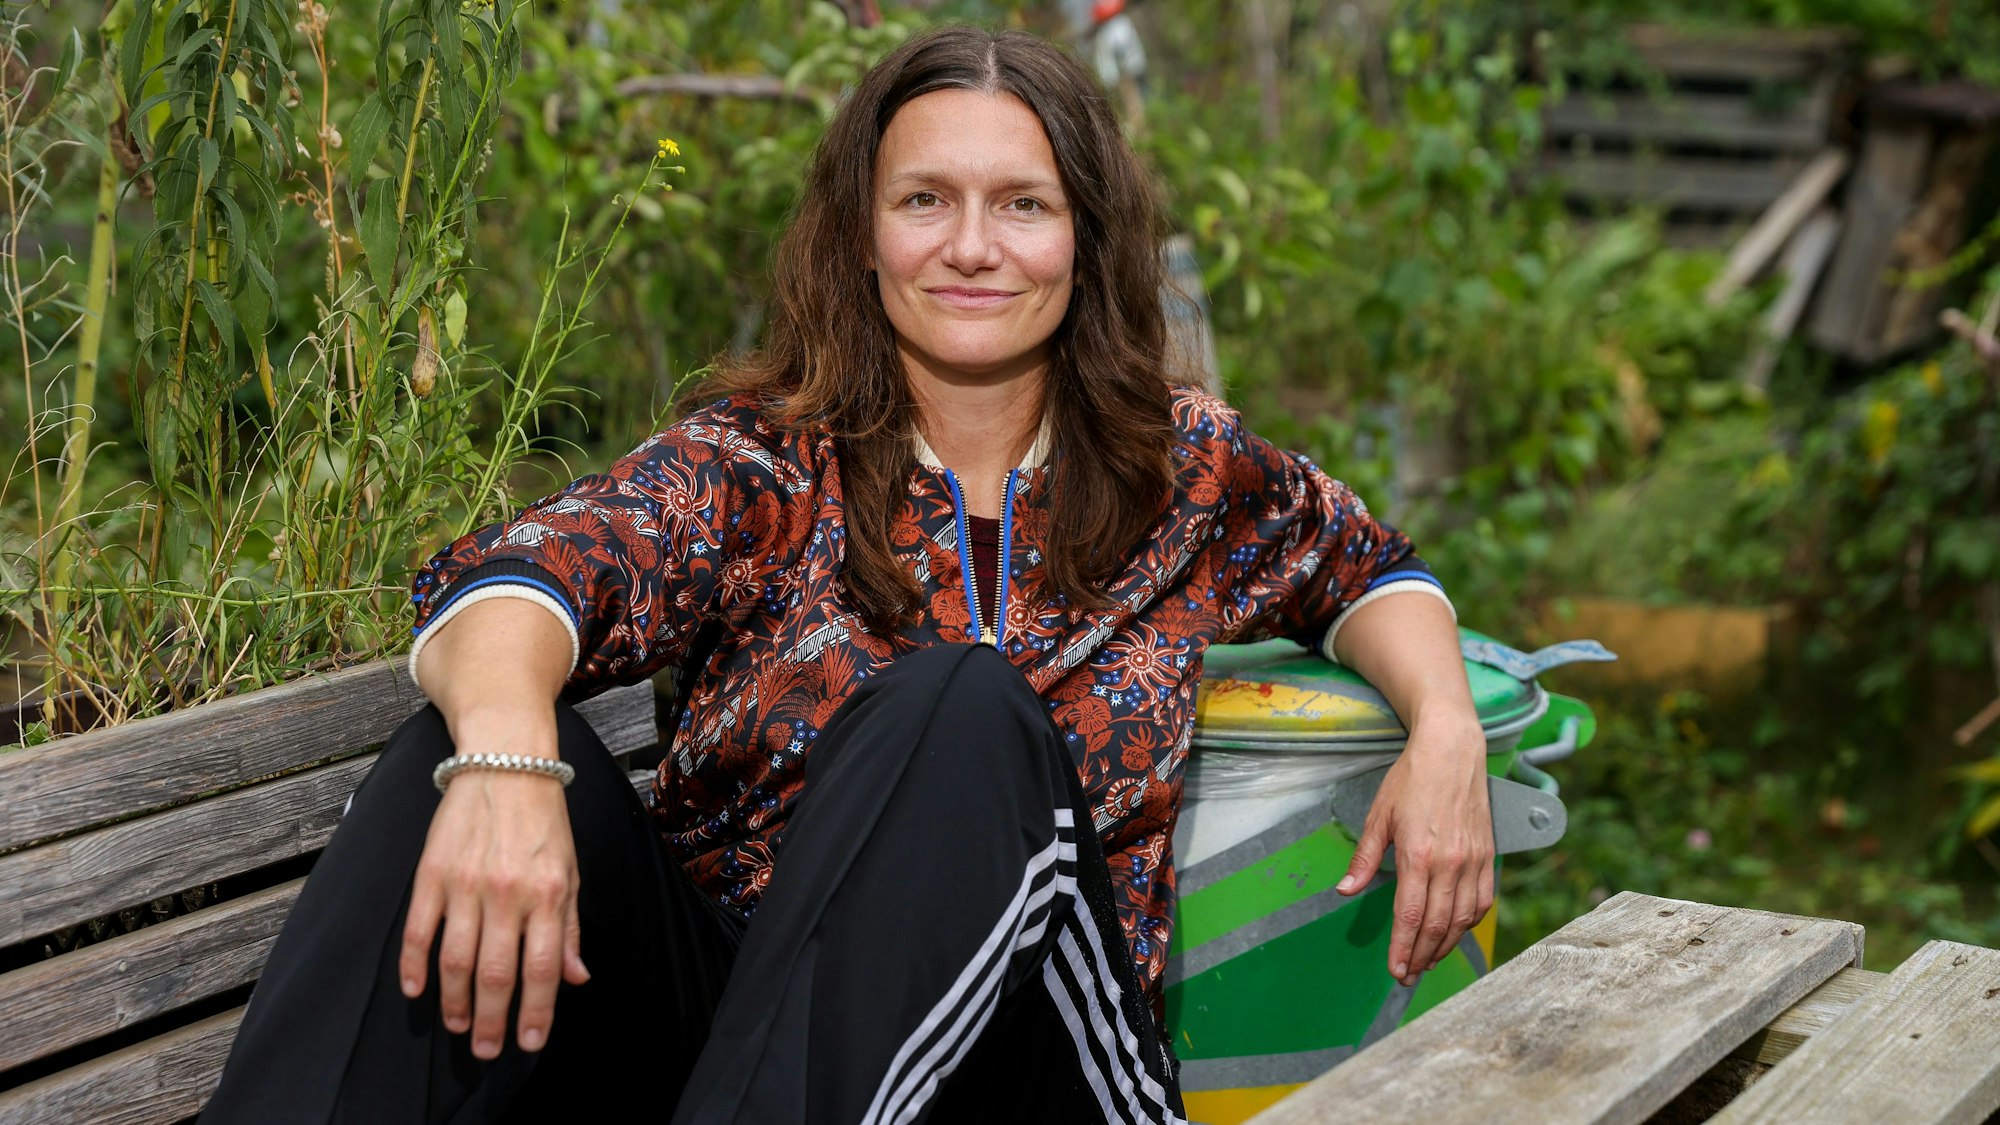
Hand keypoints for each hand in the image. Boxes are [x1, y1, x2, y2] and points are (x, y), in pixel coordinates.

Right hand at [397, 722, 589, 1059]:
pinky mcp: (431, 873)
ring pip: (455, 961)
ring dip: (453, 1002)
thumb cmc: (543, 820)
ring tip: (457, 1025)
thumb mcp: (570, 871)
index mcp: (547, 894)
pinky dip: (414, 964)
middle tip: (486, 1049)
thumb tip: (576, 978)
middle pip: (494, 974)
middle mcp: (507, 893)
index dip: (536, 1013)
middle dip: (490, 1021)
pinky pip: (418, 929)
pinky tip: (416, 989)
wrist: (505, 763)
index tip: (529, 1042)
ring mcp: (465, 883)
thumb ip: (569, 928)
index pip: (542, 969)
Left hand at [1334, 717, 1493, 986]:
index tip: (1395, 969)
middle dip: (1421, 955)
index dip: (1402, 948)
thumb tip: (1346, 890)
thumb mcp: (1378, 816)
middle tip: (1408, 974)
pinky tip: (1455, 931)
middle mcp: (1449, 863)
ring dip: (1444, 945)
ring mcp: (1473, 860)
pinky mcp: (1488, 855)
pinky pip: (1483, 901)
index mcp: (1418, 855)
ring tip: (1428, 960)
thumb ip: (1364, 858)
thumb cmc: (1412, 778)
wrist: (1452, 751)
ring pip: (1462, 918)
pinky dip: (1469, 923)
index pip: (1409, 916)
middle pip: (1436, 924)